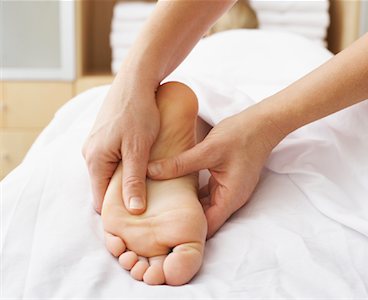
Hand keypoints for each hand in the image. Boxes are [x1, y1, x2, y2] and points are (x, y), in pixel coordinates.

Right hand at [83, 71, 159, 214]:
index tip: (136, 221)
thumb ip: (134, 180)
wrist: (137, 80)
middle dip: (122, 197)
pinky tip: (142, 168)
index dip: (117, 212)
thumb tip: (134, 209)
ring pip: (109, 174)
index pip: (100, 199)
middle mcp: (90, 154)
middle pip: (103, 187)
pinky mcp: (105, 137)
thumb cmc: (139, 112)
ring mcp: (96, 144)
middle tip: (146, 206)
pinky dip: (125, 168)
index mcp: (95, 160)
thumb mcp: (138, 149)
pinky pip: (112, 161)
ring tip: (147, 188)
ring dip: (125, 181)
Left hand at [147, 107, 283, 237]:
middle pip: (204, 219)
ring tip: (161, 206)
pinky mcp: (225, 180)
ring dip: (186, 205)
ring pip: (204, 206)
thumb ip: (179, 164)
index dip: (187, 232)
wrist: (262, 123)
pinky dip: (192, 193)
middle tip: (156, 220)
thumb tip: (150, 172)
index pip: (207, 227)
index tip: (164, 232)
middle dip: (182, 220)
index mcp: (230, 198)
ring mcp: (228, 190)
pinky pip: (206, 193)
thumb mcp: (208, 150)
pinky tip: (175, 188)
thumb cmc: (241, 136)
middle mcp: (231, 199)